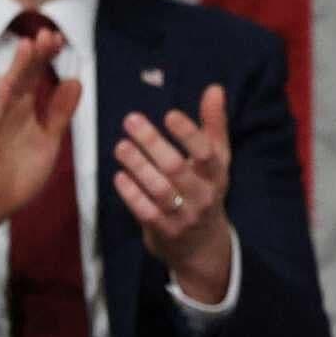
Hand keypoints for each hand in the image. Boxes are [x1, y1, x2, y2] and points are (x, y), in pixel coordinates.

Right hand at [0, 30, 81, 261]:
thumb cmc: (19, 170)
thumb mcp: (49, 140)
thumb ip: (60, 112)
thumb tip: (75, 81)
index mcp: (25, 110)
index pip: (36, 77)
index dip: (46, 58)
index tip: (59, 39)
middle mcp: (8, 111)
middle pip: (22, 78)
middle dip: (34, 56)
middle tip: (47, 33)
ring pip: (5, 92)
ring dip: (16, 69)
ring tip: (27, 48)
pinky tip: (5, 86)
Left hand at [115, 83, 234, 303]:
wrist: (203, 247)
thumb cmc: (206, 192)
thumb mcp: (217, 162)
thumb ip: (213, 125)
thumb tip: (214, 89)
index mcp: (216, 176)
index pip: (207, 154)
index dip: (188, 134)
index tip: (169, 114)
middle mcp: (202, 196)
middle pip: (177, 168)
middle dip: (152, 143)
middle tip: (130, 120)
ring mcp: (183, 216)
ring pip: (159, 189)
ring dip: (137, 165)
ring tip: (120, 146)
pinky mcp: (163, 231)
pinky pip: (145, 211)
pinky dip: (131, 193)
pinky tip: (119, 176)